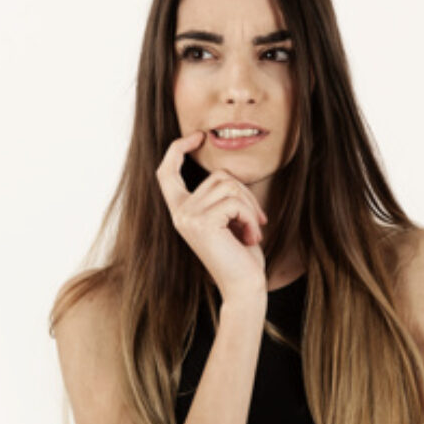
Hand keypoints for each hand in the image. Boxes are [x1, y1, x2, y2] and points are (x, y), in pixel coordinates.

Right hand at [156, 130, 268, 301]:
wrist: (244, 287)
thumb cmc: (241, 256)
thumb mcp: (227, 220)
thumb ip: (220, 196)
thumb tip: (226, 172)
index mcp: (181, 211)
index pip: (167, 172)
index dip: (178, 149)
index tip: (198, 136)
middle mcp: (179, 213)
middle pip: (217, 176)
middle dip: (245, 194)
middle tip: (256, 221)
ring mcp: (187, 217)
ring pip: (228, 186)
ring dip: (250, 207)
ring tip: (252, 232)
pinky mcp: (201, 223)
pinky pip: (235, 201)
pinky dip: (250, 217)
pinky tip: (251, 238)